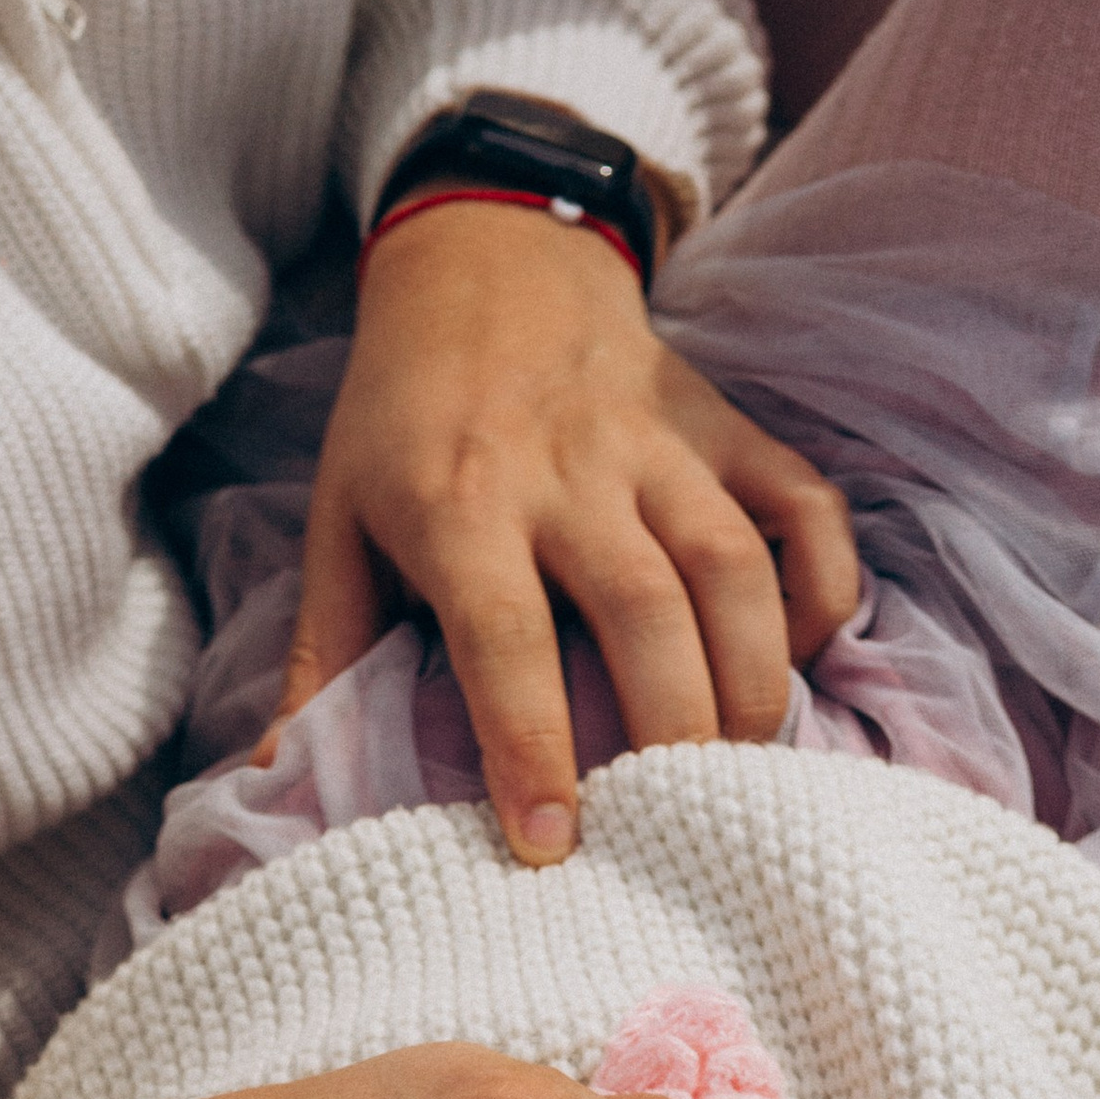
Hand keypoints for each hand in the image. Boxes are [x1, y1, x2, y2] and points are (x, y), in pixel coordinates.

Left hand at [277, 198, 858, 865]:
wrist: (490, 255)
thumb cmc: (406, 416)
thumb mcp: (339, 520)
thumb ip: (323, 650)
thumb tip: (276, 780)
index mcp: (461, 502)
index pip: (504, 639)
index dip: (530, 747)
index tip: (550, 843)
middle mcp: (569, 471)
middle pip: (644, 612)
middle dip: (667, 733)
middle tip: (669, 825)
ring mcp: (660, 445)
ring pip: (732, 568)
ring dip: (752, 680)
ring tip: (739, 772)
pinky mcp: (726, 427)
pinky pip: (804, 506)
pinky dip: (823, 588)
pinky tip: (802, 659)